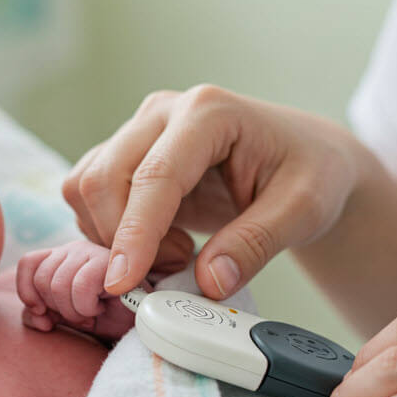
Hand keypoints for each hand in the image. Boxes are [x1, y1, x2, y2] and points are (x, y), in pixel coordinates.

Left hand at [16, 240, 139, 340]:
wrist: (138, 327)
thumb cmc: (103, 320)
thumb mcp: (63, 318)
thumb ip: (38, 313)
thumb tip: (36, 313)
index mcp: (61, 257)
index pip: (28, 263)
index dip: (27, 292)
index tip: (41, 314)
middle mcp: (75, 249)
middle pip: (42, 278)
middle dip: (58, 308)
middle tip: (80, 314)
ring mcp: (93, 252)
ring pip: (59, 284)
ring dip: (75, 310)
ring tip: (92, 312)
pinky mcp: (112, 261)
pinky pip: (81, 285)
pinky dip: (87, 306)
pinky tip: (101, 307)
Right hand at [63, 85, 364, 298]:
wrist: (306, 161)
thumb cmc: (311, 175)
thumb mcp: (304, 210)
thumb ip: (257, 244)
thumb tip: (209, 283)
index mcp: (209, 112)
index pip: (155, 175)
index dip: (134, 233)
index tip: (123, 282)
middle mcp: (163, 112)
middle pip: (103, 179)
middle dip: (125, 240)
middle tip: (180, 268)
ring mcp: (139, 131)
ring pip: (86, 188)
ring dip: (116, 238)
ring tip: (177, 254)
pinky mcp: (127, 156)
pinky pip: (89, 198)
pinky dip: (111, 234)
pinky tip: (161, 244)